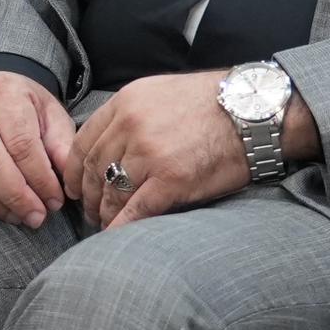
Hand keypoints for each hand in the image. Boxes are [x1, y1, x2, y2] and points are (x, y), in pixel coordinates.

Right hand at [0, 70, 80, 225]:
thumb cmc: (20, 106)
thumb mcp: (48, 114)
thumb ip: (61, 143)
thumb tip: (68, 178)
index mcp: (3, 90)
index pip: (21, 142)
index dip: (39, 178)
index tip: (55, 201)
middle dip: (16, 195)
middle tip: (36, 217)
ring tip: (17, 217)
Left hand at [66, 70, 315, 227]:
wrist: (254, 111)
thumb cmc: (214, 103)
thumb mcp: (161, 93)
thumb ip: (132, 115)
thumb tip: (111, 146)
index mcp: (126, 103)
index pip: (83, 143)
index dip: (75, 171)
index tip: (76, 186)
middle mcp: (132, 126)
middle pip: (93, 170)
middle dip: (89, 197)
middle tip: (90, 212)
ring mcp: (150, 155)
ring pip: (112, 193)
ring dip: (105, 214)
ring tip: (107, 225)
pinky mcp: (171, 181)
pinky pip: (134, 211)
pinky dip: (122, 227)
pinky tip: (117, 236)